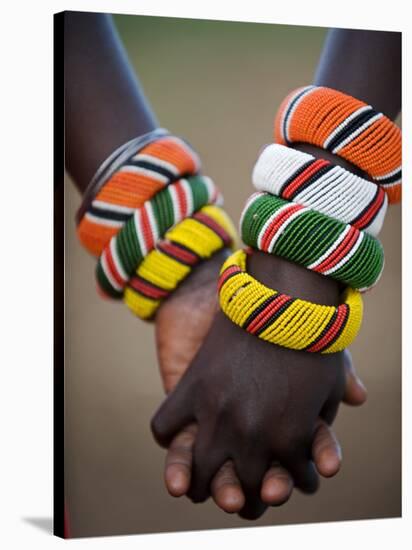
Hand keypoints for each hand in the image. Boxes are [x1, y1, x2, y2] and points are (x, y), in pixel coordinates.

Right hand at [153, 251, 366, 518]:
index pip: (292, 481)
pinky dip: (169, 439)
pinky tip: (177, 438)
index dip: (292, 482)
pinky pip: (166, 428)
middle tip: (236, 496)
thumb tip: (358, 400)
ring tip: (196, 485)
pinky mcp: (190, 387)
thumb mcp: (333, 364)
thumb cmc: (310, 329)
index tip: (285, 477)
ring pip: (199, 473)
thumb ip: (340, 392)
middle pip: (240, 492)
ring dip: (201, 485)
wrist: (275, 289)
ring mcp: (217, 413)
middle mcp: (251, 435)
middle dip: (243, 499)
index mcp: (291, 437)